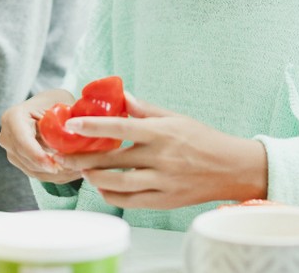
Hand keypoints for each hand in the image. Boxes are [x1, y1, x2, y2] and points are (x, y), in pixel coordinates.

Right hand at [0, 89, 83, 184]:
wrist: (43, 107)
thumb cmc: (52, 102)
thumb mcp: (59, 104)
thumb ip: (65, 118)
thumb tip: (79, 132)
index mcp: (13, 118)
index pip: (23, 142)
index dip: (38, 156)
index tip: (55, 166)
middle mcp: (7, 136)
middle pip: (28, 160)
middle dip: (51, 168)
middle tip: (76, 169)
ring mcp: (11, 151)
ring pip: (33, 171)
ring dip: (56, 174)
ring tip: (78, 171)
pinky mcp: (20, 162)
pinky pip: (37, 174)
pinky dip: (55, 175)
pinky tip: (72, 172)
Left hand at [58, 94, 268, 209]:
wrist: (232, 168)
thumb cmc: (203, 139)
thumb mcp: (176, 118)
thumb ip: (146, 109)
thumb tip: (121, 96)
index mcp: (162, 132)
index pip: (121, 127)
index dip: (94, 126)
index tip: (72, 125)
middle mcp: (161, 157)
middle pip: (114, 159)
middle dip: (85, 158)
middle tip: (66, 155)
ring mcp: (163, 181)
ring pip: (119, 183)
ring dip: (96, 178)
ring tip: (83, 171)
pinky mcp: (165, 200)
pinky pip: (131, 202)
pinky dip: (112, 196)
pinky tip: (103, 187)